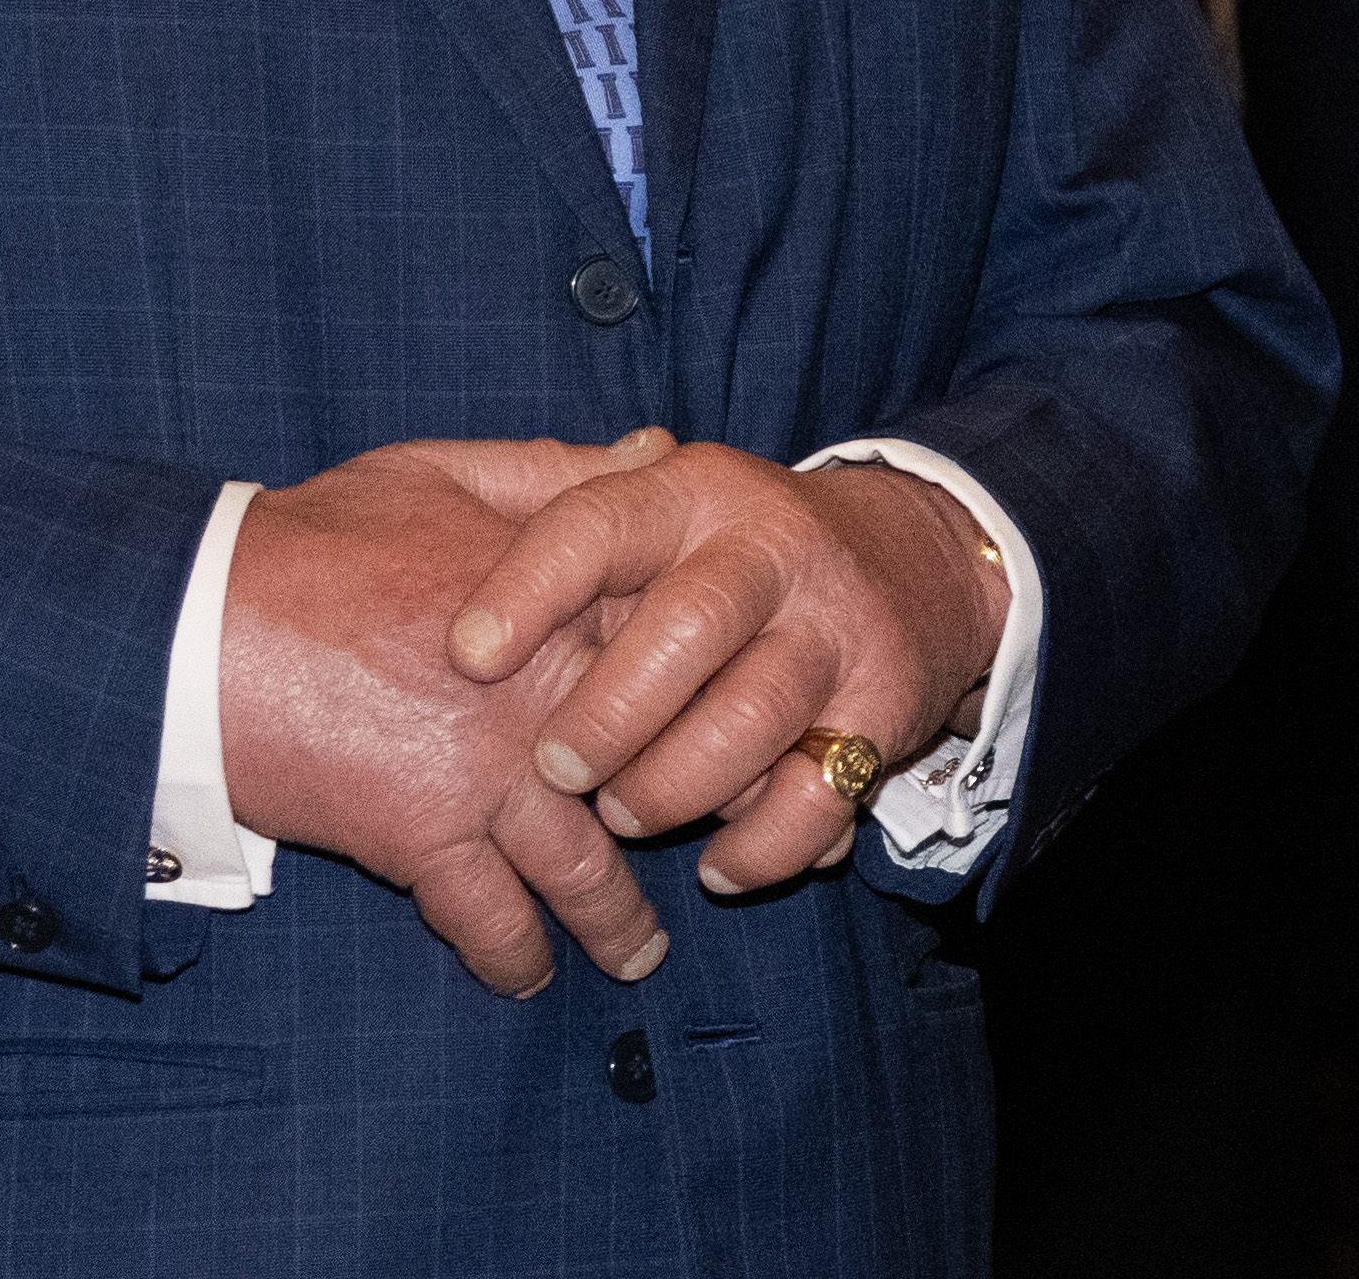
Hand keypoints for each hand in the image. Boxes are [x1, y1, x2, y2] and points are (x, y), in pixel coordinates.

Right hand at [219, 431, 687, 996]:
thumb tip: (655, 449)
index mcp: (566, 606)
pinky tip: (527, 975)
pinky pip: (489, 918)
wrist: (203, 621)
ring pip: (583, 869)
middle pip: (655, 778)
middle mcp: (549, 699)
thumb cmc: (318, 538)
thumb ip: (561, 472)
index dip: (723, 705)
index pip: (685, 664)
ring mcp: (490, 775)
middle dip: (690, 827)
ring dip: (615, 921)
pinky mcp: (423, 838)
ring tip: (637, 953)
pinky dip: (512, 955)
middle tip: (715, 859)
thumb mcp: (446, 472)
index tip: (747, 735)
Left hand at [447, 445, 1008, 895]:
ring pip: (754, 715)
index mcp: (692, 495)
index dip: (530, 588)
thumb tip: (444, 532)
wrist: (914, 564)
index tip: (464, 654)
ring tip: (626, 813)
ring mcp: (834, 630)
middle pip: (690, 625)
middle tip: (553, 766)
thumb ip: (560, 502)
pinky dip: (762, 846)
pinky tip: (717, 863)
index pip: (601, 525)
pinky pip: (820, 797)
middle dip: (609, 711)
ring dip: (675, 784)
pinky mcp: (883, 709)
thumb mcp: (659, 500)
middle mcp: (771, 552)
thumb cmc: (734, 549)